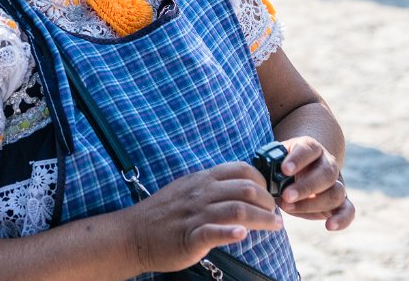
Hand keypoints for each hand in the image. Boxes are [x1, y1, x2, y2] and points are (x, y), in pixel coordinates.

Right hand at [124, 162, 282, 272]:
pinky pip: (213, 231)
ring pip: (237, 210)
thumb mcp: (187, 189)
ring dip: (262, 219)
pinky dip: (231, 232)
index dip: (263, 181)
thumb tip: (240, 187)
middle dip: (268, 202)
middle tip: (275, 215)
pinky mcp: (189, 237)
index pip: (242, 170)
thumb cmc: (164, 214)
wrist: (133, 234)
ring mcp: (195, 215)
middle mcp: (202, 193)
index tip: (269, 195)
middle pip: (246, 189)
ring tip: (275, 226)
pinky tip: (242, 235)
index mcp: (203, 180)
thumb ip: (212, 187)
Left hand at [275, 136, 354, 231]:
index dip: (298, 159)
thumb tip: (260, 179)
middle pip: (326, 173)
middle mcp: (327, 163)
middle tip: (285, 195)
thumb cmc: (283, 166)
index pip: (308, 149)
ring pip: (336, 192)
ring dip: (313, 203)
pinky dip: (342, 219)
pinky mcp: (341, 202)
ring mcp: (337, 182)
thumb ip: (270, 167)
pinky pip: (349, 210)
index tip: (284, 170)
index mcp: (311, 148)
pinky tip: (329, 226)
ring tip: (289, 208)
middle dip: (305, 186)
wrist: (303, 169)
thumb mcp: (277, 160)